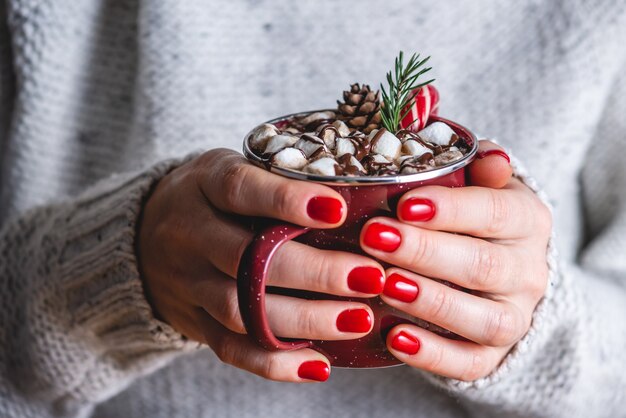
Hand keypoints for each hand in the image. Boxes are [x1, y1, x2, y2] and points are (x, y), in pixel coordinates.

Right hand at [137, 149, 385, 382]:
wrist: (143, 235)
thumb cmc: (210, 197)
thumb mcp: (231, 168)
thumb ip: (278, 179)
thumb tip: (359, 194)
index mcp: (204, 184)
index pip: (240, 189)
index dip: (286, 201)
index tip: (338, 210)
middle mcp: (189, 233)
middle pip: (247, 258)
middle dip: (314, 270)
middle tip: (370, 275)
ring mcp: (188, 283)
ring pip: (242, 309)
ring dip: (304, 319)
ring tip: (359, 318)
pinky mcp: (193, 322)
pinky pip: (230, 349)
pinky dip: (274, 362)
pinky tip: (320, 364)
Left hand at [359, 141, 550, 380]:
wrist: (502, 275)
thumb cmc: (476, 218)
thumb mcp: (483, 184)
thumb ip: (482, 166)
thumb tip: (489, 160)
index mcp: (527, 220)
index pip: (495, 212)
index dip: (450, 210)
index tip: (403, 204)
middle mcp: (528, 272)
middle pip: (482, 266)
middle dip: (425, 252)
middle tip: (374, 237)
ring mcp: (515, 318)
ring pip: (481, 318)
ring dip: (430, 302)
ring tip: (384, 285)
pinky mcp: (494, 355)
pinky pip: (469, 363)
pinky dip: (433, 355)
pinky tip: (393, 338)